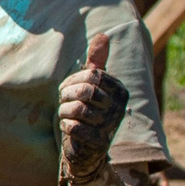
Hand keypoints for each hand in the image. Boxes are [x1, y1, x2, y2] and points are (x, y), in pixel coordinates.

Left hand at [59, 32, 128, 182]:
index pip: (91, 75)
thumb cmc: (87, 112)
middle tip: (64, 103)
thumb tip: (103, 35)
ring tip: (66, 116)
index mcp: (120, 90)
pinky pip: (73, 127)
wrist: (87, 150)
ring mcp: (111, 125)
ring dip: (64, 112)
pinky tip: (69, 129)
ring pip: (76, 109)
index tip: (67, 88)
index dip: (73, 81)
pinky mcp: (99, 142)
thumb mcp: (91, 86)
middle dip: (66, 96)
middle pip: (84, 91)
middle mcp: (120, 107)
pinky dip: (65, 127)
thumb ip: (96, 63)